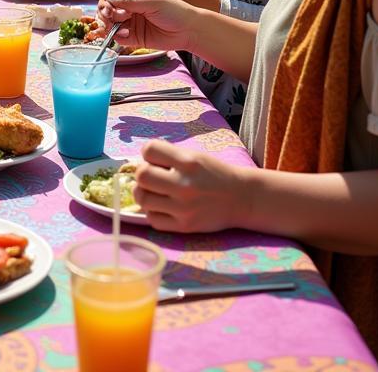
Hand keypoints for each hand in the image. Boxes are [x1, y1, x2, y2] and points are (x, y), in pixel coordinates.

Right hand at [96, 0, 198, 52]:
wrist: (188, 30)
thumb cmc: (173, 10)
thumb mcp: (152, 1)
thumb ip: (130, 1)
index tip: (108, 4)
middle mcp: (130, 8)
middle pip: (110, 9)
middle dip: (107, 11)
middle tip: (110, 15)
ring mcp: (131, 22)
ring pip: (112, 23)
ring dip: (110, 23)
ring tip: (118, 23)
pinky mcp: (134, 37)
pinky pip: (119, 37)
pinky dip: (118, 35)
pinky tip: (125, 34)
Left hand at [133, 140, 248, 232]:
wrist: (241, 199)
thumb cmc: (213, 173)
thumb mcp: (194, 155)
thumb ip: (167, 156)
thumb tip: (135, 163)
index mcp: (188, 162)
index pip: (149, 150)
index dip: (148, 153)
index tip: (156, 159)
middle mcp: (185, 185)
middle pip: (141, 176)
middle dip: (143, 174)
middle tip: (153, 177)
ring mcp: (184, 208)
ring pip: (142, 198)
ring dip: (144, 193)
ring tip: (155, 192)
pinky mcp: (185, 227)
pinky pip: (153, 219)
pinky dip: (153, 212)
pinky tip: (163, 206)